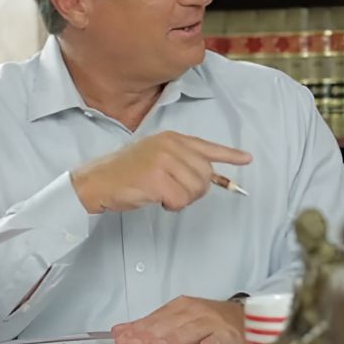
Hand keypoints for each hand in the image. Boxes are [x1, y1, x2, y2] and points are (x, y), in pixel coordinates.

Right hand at [71, 131, 251, 213]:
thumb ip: (182, 162)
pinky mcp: (156, 179)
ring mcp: (163, 161)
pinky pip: (180, 200)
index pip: (207, 147)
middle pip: (205, 175)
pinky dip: (172, 205)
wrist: (96, 181)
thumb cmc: (126, 172)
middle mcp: (170, 146)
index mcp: (172, 138)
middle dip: (195, 190)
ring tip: (162, 194)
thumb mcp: (156, 156)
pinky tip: (157, 199)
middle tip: (174, 192)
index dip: (229, 155)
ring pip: (195, 189)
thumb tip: (211, 177)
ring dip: (182, 199)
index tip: (247, 159)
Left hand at [111, 296, 245, 343]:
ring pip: (193, 330)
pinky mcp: (231, 335)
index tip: (121, 339)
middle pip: (170, 324)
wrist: (246, 320)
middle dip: (150, 335)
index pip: (156, 318)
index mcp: (183, 307)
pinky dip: (213, 342)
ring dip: (176, 338)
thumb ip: (152, 326)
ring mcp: (215, 323)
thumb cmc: (212, 321)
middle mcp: (197, 312)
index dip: (138, 329)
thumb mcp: (180, 320)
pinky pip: (221, 338)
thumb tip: (122, 332)